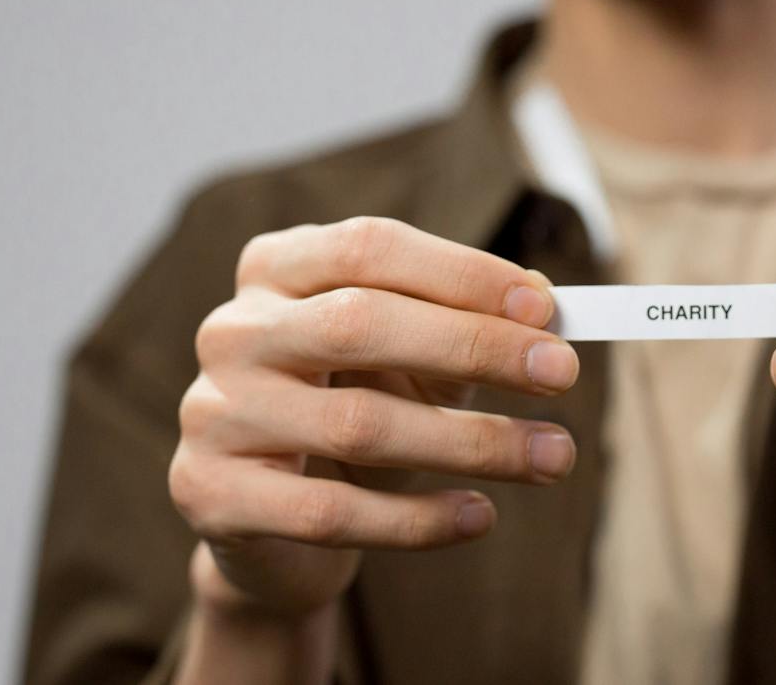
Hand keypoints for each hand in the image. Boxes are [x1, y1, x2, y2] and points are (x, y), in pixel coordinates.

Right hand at [169, 215, 579, 621]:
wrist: (275, 528)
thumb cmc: (355, 409)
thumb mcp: (410, 357)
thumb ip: (465, 324)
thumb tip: (543, 303)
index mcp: (276, 269)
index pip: (370, 247)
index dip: (461, 273)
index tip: (546, 307)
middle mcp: (233, 331)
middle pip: (360, 324)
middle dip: (475, 347)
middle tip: (563, 374)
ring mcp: (213, 413)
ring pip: (357, 425)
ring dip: (473, 442)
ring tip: (553, 456)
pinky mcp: (212, 496)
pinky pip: (331, 511)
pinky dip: (418, 519)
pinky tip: (481, 517)